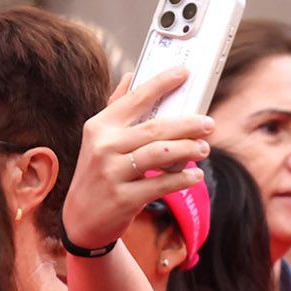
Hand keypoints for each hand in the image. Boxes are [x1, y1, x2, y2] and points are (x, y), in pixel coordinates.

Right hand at [62, 68, 211, 251]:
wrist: (81, 218)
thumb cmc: (99, 172)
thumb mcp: (100, 139)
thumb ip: (118, 109)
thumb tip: (133, 76)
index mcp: (100, 126)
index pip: (135, 99)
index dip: (161, 83)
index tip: (185, 72)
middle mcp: (103, 146)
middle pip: (154, 128)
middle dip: (187, 124)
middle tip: (209, 123)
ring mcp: (112, 172)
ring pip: (160, 155)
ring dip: (188, 150)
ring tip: (204, 148)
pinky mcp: (123, 198)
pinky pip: (161, 184)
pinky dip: (183, 179)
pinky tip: (196, 175)